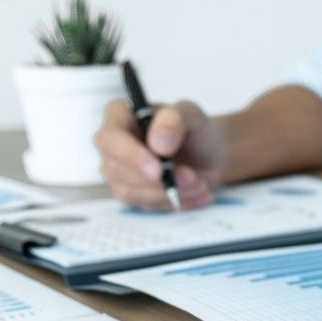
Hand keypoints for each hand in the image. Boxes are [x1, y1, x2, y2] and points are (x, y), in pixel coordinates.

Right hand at [94, 99, 223, 210]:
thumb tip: (158, 142)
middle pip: (116, 169)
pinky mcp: (131, 194)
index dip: (131, 156)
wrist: (211, 157)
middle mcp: (112, 145)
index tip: (158, 169)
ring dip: (168, 192)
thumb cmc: (196, 131)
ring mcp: (118, 172)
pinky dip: (174, 202)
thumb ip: (174, 120)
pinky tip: (196, 193)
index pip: (111, 138)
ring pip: (130, 191)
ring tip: (200, 184)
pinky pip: (145, 204)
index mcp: (120, 116)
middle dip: (156, 179)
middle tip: (192, 177)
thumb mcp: (192, 115)